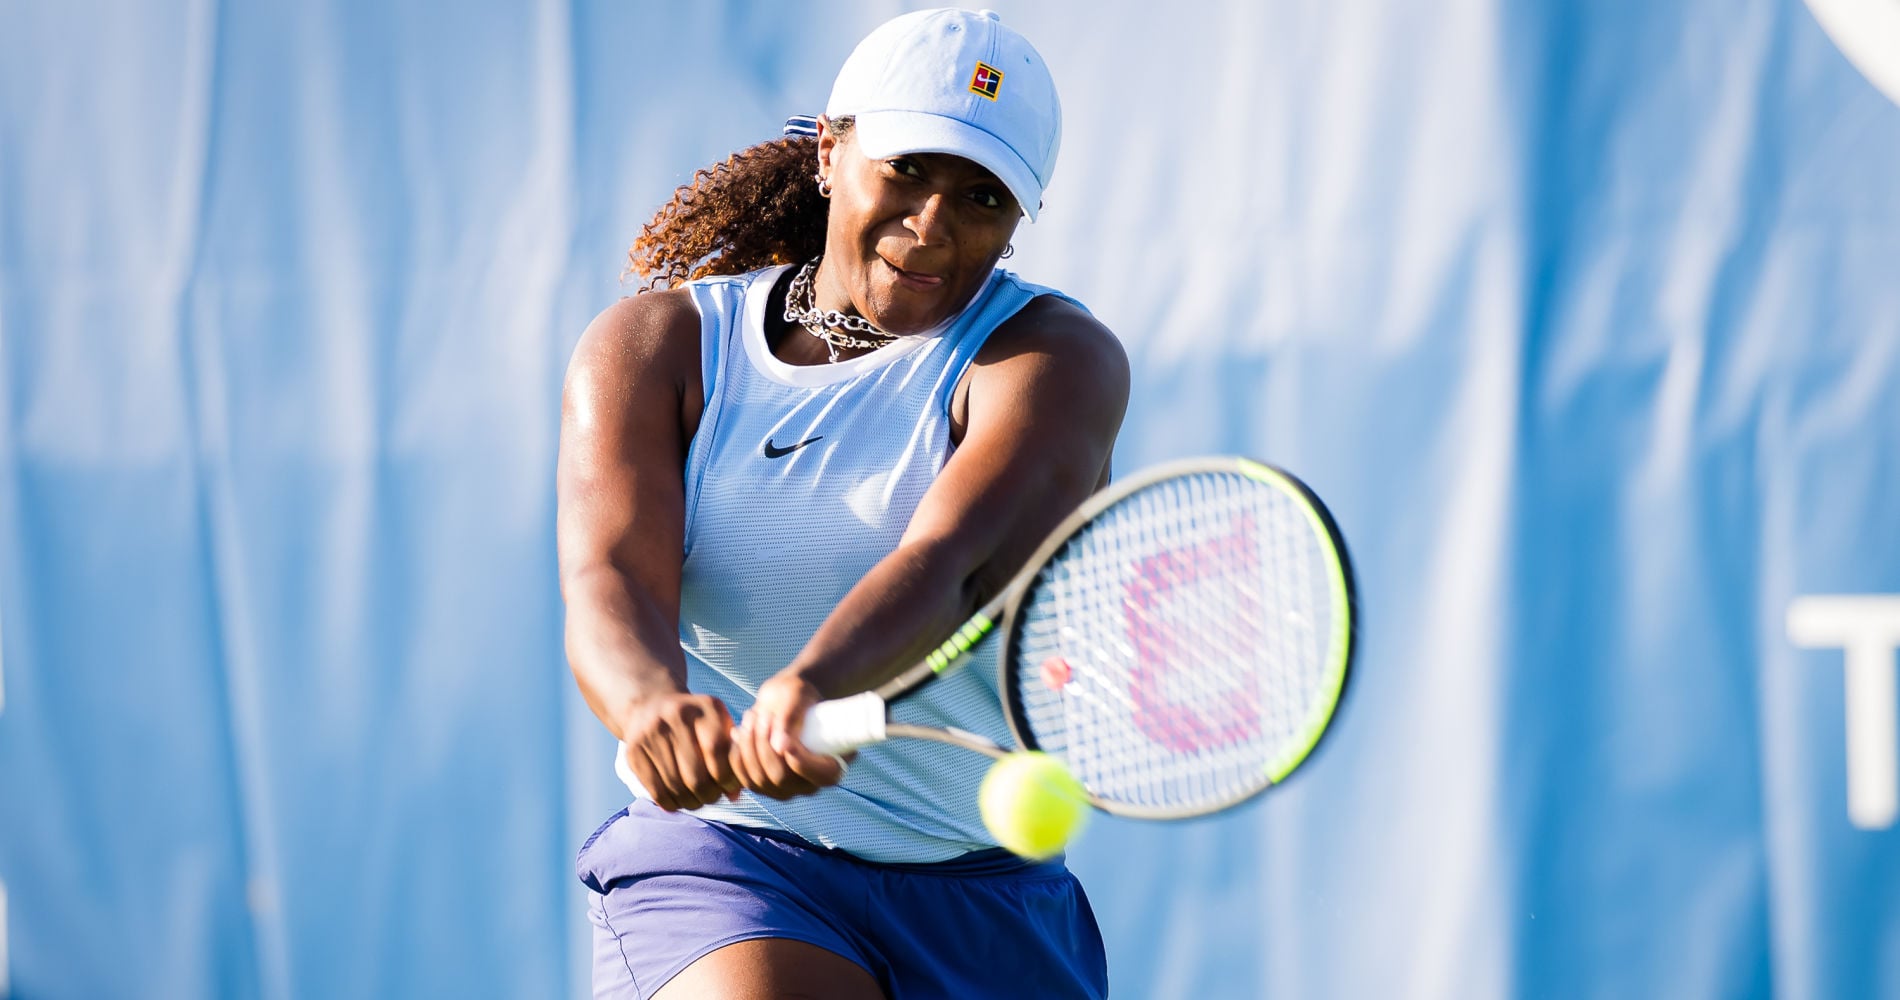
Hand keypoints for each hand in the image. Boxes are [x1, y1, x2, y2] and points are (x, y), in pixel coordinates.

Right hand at [618, 692, 741, 811]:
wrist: (651, 705)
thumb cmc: (696, 724)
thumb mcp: (718, 728)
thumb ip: (731, 758)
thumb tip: (735, 796)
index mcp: (706, 707)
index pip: (717, 751)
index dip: (726, 778)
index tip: (728, 788)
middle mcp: (677, 714)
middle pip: (696, 774)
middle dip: (708, 795)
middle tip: (711, 798)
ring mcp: (652, 731)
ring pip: (676, 785)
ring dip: (689, 802)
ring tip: (696, 801)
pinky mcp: (633, 749)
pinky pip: (655, 789)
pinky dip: (669, 803)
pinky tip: (677, 802)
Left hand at [729, 672, 847, 799]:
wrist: (782, 701)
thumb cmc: (797, 695)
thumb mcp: (796, 696)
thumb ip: (791, 719)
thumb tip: (780, 747)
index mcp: (832, 766)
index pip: (821, 777)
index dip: (801, 762)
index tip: (784, 737)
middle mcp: (809, 785)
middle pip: (782, 779)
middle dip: (765, 747)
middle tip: (762, 715)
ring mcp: (784, 789)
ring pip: (759, 780)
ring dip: (749, 747)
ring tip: (751, 716)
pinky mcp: (762, 785)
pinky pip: (744, 779)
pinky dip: (737, 755)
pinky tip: (738, 732)